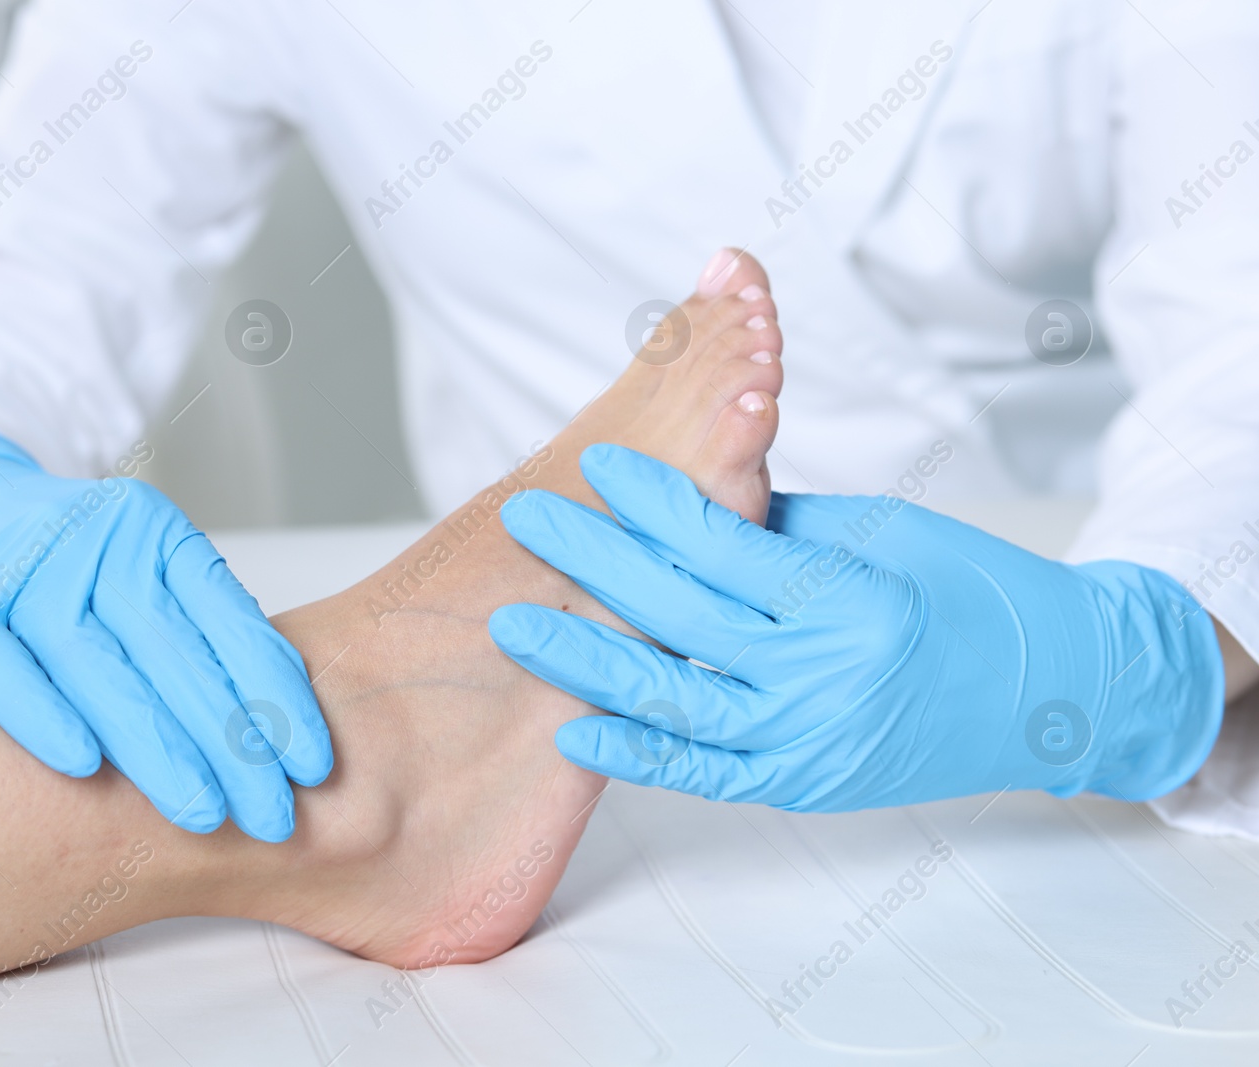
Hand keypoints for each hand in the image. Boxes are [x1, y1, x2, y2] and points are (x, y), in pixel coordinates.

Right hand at [0, 427, 330, 840]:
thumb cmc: (63, 568)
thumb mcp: (138, 577)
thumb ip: (197, 633)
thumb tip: (279, 721)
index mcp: (157, 537)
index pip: (234, 623)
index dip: (277, 699)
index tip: (313, 768)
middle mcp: (99, 545)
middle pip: (176, 655)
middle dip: (233, 745)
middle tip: (274, 817)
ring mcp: (25, 572)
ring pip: (99, 668)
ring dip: (155, 749)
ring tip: (203, 815)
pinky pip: (4, 670)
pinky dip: (45, 718)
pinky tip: (87, 770)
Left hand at [489, 444, 1222, 809]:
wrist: (1059, 692)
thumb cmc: (976, 593)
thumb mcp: (882, 535)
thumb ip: (776, 527)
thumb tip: (680, 505)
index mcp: (853, 600)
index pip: (725, 545)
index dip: (652, 502)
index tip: (594, 463)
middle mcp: (826, 678)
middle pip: (680, 614)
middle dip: (594, 561)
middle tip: (529, 517)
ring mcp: (811, 741)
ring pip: (675, 699)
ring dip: (587, 659)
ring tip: (516, 621)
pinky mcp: (803, 782)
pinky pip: (705, 773)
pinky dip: (637, 754)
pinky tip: (574, 725)